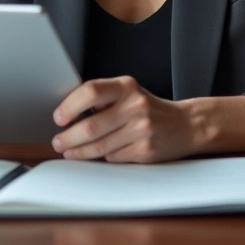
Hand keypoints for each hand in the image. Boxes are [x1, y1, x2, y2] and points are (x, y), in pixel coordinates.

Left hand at [50, 76, 201, 162]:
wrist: (186, 125)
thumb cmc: (149, 109)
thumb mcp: (129, 94)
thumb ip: (102, 99)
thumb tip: (67, 114)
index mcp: (127, 86)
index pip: (91, 91)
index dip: (69, 106)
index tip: (58, 117)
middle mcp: (135, 105)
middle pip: (92, 125)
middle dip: (69, 137)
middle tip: (58, 141)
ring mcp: (142, 129)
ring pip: (100, 146)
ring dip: (79, 152)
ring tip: (69, 151)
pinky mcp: (146, 150)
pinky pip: (113, 157)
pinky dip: (101, 158)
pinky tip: (95, 155)